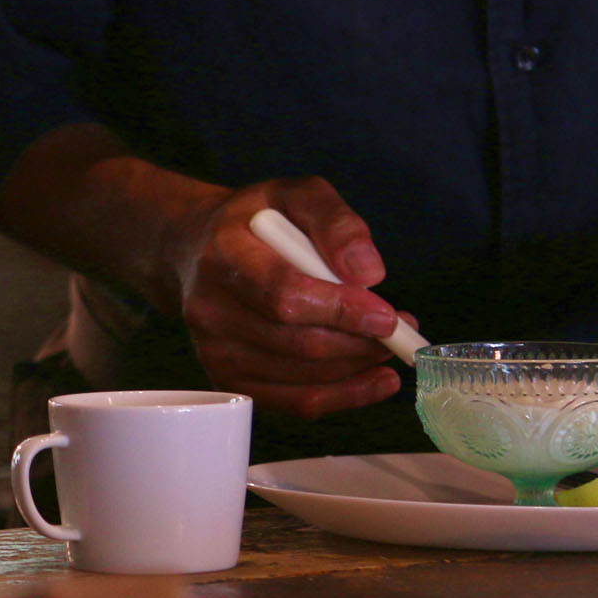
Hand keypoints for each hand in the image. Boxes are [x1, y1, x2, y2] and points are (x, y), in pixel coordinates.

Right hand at [177, 176, 411, 419]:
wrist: (197, 248)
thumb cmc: (256, 222)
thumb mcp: (296, 195)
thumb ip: (335, 222)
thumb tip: (367, 273)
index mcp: (223, 255)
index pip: (283, 294)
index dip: (340, 311)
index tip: (387, 316)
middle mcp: (209, 309)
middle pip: (296, 343)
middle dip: (359, 343)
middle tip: (399, 331)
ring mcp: (213, 350)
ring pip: (300, 378)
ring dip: (356, 369)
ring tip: (386, 348)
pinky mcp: (226, 379)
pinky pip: (292, 402)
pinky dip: (340, 397)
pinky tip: (369, 381)